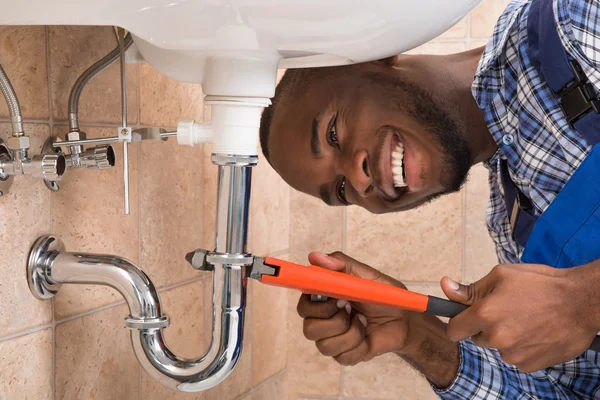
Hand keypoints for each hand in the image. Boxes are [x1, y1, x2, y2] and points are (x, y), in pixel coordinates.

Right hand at [296, 251, 410, 365]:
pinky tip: (366, 336)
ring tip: (363, 321)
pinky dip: (359, 346)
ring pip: (325, 345)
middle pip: (309, 329)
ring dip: (351, 333)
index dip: (315, 306)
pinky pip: (342, 357)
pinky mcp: (344, 355)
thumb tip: (314, 256)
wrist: (404, 319)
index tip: (336, 298)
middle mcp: (322, 320)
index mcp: (323, 298)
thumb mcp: (366, 275)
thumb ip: (341, 263)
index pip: (303, 305)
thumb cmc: (384, 295)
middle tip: (351, 307)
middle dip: (335, 320)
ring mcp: (332, 339)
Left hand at [441, 263, 599, 371]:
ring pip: (498, 348)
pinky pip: (516, 357)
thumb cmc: (540, 283)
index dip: (458, 324)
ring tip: (526, 319)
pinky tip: (536, 332)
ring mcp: (514, 354)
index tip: (464, 319)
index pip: (454, 331)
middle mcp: (497, 337)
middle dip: (485, 327)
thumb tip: (445, 286)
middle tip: (505, 311)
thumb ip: (470, 288)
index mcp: (485, 314)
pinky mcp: (531, 365)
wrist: (581, 302)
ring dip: (505, 338)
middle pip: (477, 339)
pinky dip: (522, 347)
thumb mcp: (501, 276)